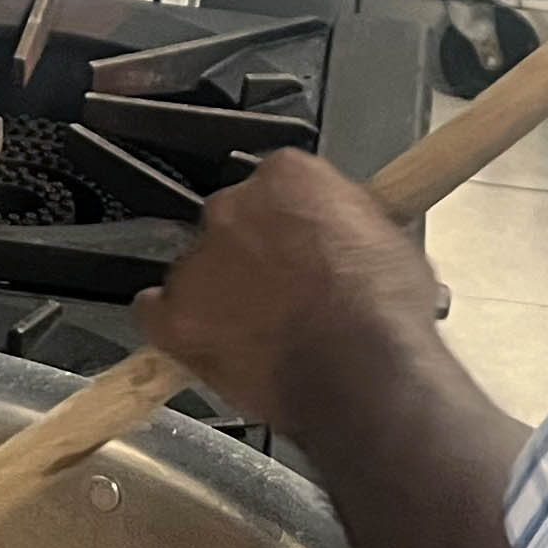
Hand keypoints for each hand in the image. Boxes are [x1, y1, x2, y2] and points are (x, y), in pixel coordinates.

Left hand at [134, 150, 445, 441]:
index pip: (279, 182)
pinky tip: (205, 342)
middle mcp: (233, 206)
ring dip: (219, 293)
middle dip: (252, 252)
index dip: (292, 220)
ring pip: (198, 269)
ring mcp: (197, 260)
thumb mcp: (392, 242)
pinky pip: (155, 312)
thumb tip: (351, 237)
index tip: (304, 243)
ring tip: (259, 332)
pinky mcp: (174, 314)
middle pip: (233, 221)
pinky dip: (174, 326)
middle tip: (284, 291)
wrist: (359, 370)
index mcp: (288, 176)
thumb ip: (352, 224)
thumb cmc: (384, 312)